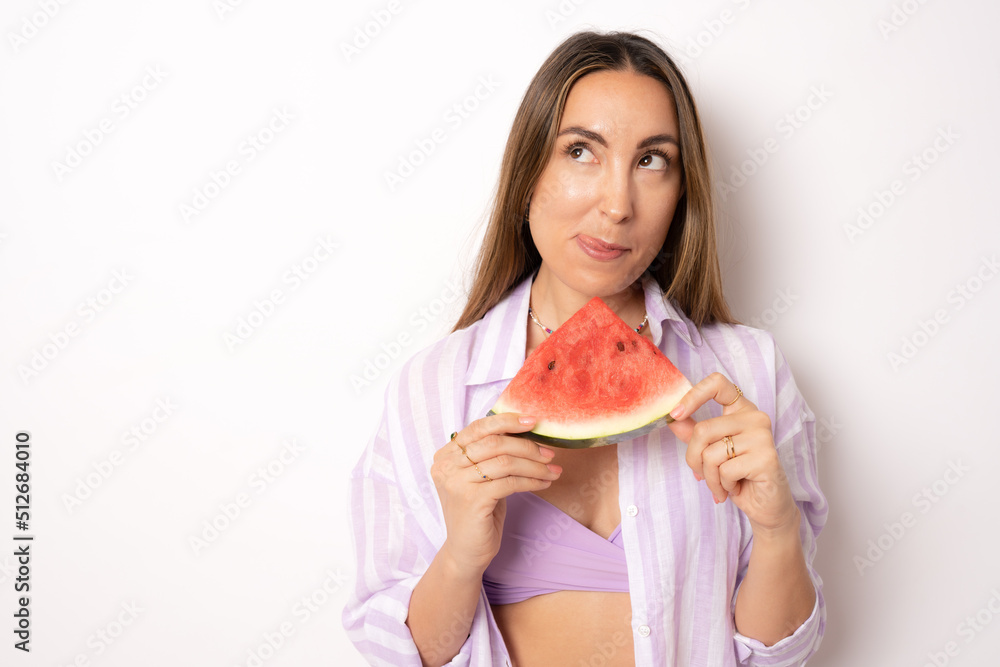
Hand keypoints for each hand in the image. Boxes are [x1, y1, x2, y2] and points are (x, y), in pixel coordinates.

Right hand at [429, 413, 562, 577]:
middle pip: (495, 442)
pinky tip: (543, 483)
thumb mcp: (481, 477)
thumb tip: (525, 429)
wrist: (466, 552)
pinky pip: (510, 482)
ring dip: (534, 465)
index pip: (479, 428)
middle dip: (527, 446)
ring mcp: (456, 483)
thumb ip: (491, 454)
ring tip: (552, 470)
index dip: (507, 421)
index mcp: (446, 455)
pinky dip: (531, 480)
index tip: (533, 421)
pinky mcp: (471, 500)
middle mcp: (446, 466)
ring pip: (505, 462)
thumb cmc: (478, 512)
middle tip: (549, 453)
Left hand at [667, 372, 799, 536]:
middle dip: (694, 459)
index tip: (675, 414)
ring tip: (721, 485)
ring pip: (711, 453)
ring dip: (709, 477)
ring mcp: (762, 436)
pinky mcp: (766, 457)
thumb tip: (671, 417)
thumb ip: (693, 433)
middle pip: (703, 430)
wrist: (766, 505)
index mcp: (741, 409)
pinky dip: (722, 485)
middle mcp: (755, 417)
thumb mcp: (711, 451)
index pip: (717, 383)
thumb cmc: (739, 476)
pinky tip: (734, 488)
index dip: (693, 395)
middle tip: (701, 475)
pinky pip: (725, 470)